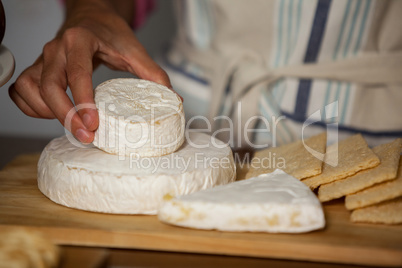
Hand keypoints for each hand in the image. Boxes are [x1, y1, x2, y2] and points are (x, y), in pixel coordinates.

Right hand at [9, 0, 174, 142]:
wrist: (91, 16)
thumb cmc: (110, 33)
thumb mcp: (134, 50)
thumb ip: (154, 75)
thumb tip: (173, 100)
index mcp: (80, 41)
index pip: (77, 73)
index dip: (82, 101)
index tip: (93, 124)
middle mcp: (56, 49)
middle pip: (49, 86)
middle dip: (65, 115)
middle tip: (86, 135)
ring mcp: (43, 58)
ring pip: (30, 88)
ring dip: (46, 112)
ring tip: (71, 124)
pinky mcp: (38, 67)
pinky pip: (22, 89)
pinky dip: (32, 107)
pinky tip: (52, 114)